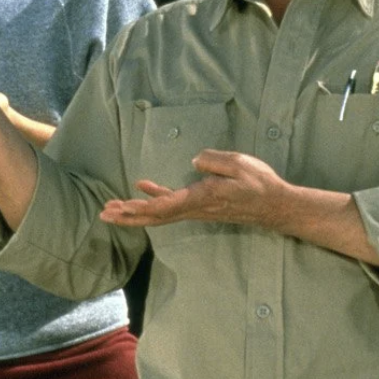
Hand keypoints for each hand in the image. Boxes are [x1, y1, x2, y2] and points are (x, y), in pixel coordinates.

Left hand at [100, 150, 287, 228]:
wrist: (275, 206)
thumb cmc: (259, 184)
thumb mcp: (239, 164)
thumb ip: (214, 161)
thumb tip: (194, 162)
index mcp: (201, 198)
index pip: (166, 207)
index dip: (141, 207)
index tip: (122, 207)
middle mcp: (195, 208)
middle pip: (155, 216)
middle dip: (129, 216)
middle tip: (104, 214)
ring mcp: (196, 209)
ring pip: (160, 214)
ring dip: (135, 211)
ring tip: (112, 208)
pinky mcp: (200, 205)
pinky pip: (171, 205)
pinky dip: (154, 198)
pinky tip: (142, 187)